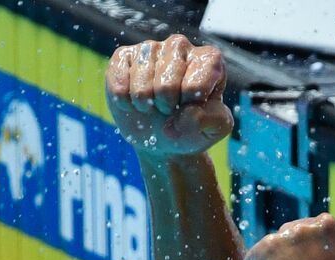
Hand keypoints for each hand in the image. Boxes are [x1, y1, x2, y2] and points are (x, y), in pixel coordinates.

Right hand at [105, 34, 233, 158]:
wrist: (163, 138)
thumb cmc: (192, 128)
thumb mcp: (215, 129)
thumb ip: (213, 121)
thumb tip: (187, 113)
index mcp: (208, 60)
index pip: (195, 85)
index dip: (189, 107)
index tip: (191, 108)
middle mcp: (180, 46)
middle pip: (166, 85)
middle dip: (166, 108)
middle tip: (169, 109)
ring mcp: (151, 48)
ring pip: (142, 84)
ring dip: (145, 105)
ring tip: (153, 105)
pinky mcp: (124, 56)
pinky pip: (119, 79)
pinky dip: (124, 100)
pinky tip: (133, 101)